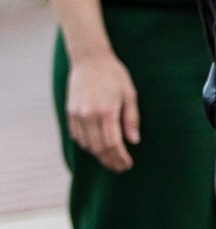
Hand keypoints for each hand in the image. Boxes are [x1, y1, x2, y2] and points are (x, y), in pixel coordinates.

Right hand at [65, 51, 138, 171]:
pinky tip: (97, 147)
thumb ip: (131, 119)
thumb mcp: (129, 94)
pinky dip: (87, 145)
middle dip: (110, 161)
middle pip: (98, 148)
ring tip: (111, 160)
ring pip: (87, 144)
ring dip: (99, 155)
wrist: (90, 60)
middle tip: (120, 168)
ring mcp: (77, 114)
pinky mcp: (70, 113)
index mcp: (106, 111)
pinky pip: (77, 136)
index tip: (127, 164)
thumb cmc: (114, 75)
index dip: (119, 157)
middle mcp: (89, 115)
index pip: (112, 144)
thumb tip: (134, 141)